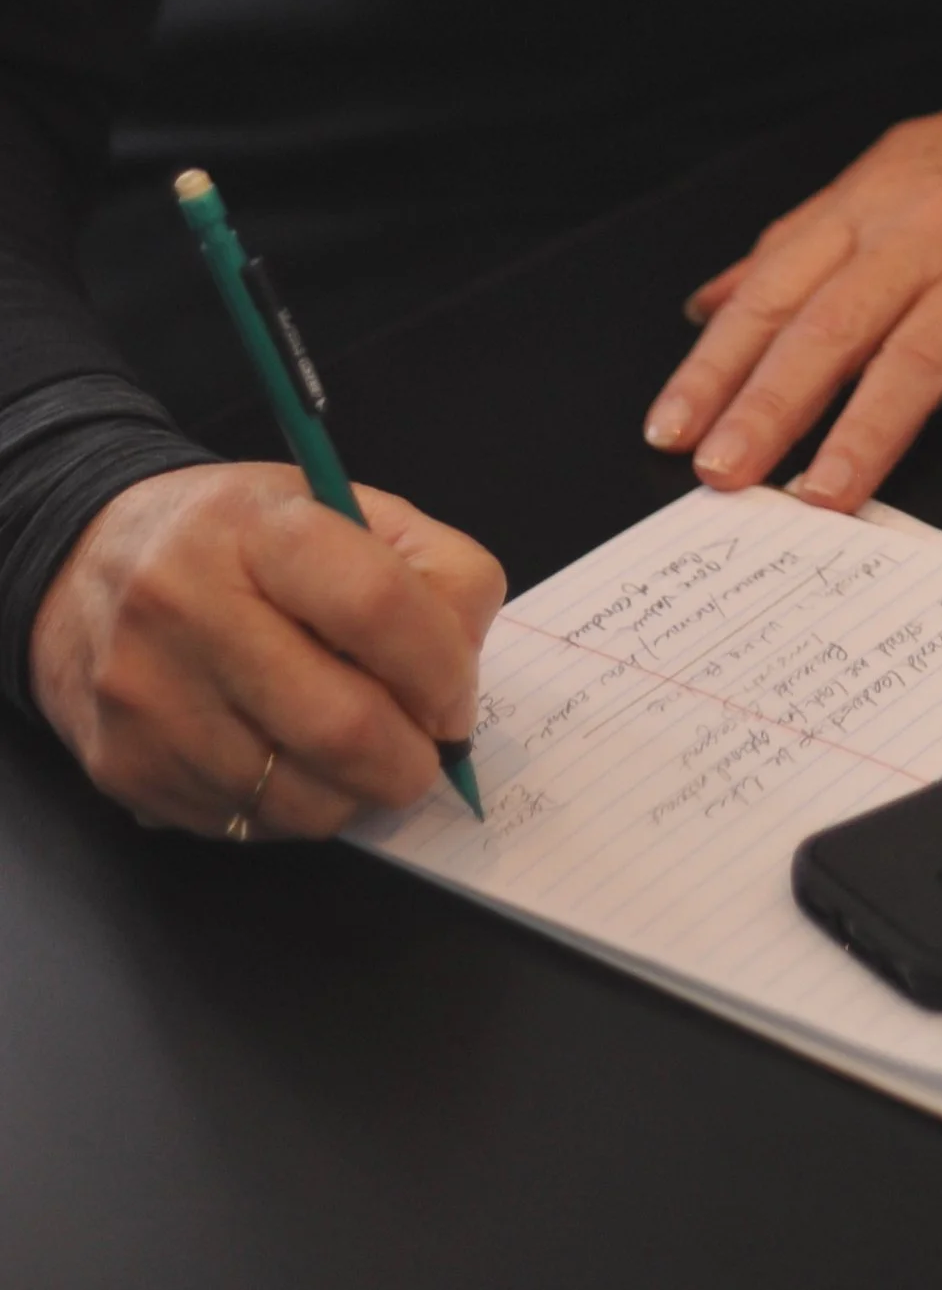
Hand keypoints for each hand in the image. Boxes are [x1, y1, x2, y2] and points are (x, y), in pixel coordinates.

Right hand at [29, 463, 503, 839]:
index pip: (375, 605)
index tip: (456, 698)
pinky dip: (296, 808)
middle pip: (342, 724)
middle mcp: (188, 609)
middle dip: (411, 759)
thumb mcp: (341, 508)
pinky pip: (251, 824)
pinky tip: (289, 758)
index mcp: (257, 527)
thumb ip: (430, 570)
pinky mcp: (128, 770)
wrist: (88, 568)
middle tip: (427, 753)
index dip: (441, 666)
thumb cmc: (242, 539)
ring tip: (358, 751)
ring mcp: (150, 699)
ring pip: (301, 797)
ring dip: (357, 793)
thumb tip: (461, 681)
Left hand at [642, 58, 941, 509]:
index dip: (720, 361)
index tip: (672, 427)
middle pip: (834, 324)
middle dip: (769, 404)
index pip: (776, 288)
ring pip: (919, 352)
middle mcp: (926, 233)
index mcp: (873, 204)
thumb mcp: (895, 173)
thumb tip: (710, 304)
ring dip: (866, 431)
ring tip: (823, 496)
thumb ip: (803, 243)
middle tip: (722, 473)